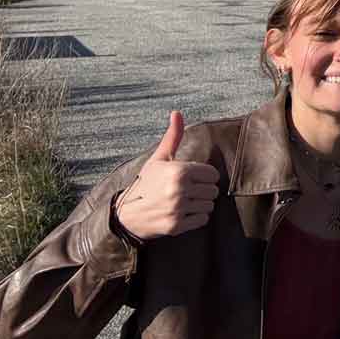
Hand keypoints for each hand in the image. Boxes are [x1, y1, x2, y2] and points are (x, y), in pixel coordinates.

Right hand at [113, 112, 219, 240]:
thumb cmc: (147, 183)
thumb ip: (173, 136)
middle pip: (213, 191)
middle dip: (203, 191)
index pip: (213, 175)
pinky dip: (196, 218)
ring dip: (200, 205)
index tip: (193, 178)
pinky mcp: (176, 226)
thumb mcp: (159, 158)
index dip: (205, 177)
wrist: (127, 214)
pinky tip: (182, 213)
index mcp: (179, 171)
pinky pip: (203, 220)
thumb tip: (177, 112)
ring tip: (185, 202)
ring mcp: (177, 209)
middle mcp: (179, 190)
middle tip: (188, 192)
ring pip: (209, 206)